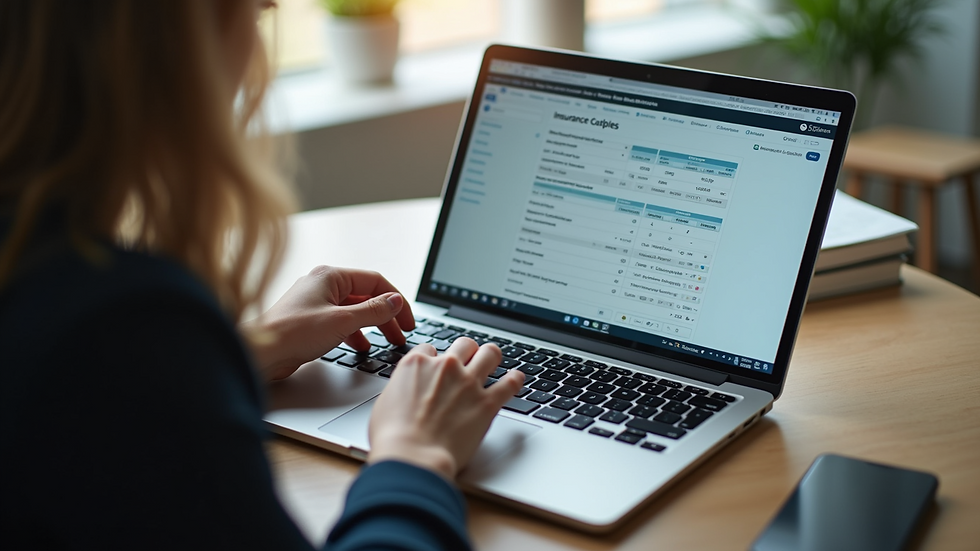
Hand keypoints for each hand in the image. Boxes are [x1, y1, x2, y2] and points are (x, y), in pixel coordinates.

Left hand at [241, 265, 414, 381]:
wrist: (260, 352)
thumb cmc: (292, 333)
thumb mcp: (342, 322)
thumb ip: (373, 311)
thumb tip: (394, 301)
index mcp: (330, 276)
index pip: (375, 281)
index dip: (396, 301)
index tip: (408, 320)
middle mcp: (323, 285)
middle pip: (366, 296)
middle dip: (386, 316)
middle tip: (401, 334)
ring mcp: (316, 302)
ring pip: (354, 310)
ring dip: (372, 326)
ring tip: (386, 342)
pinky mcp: (310, 320)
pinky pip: (341, 322)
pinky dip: (355, 332)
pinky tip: (360, 346)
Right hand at [367, 338, 524, 479]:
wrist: (412, 456)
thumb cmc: (393, 437)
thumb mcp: (385, 403)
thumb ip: (401, 388)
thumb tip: (405, 390)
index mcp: (417, 365)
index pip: (430, 348)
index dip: (434, 358)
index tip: (437, 367)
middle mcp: (445, 367)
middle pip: (464, 344)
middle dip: (466, 352)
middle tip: (468, 361)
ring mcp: (468, 383)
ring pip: (490, 353)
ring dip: (491, 357)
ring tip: (493, 362)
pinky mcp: (487, 403)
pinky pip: (510, 383)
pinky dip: (515, 380)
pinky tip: (516, 379)